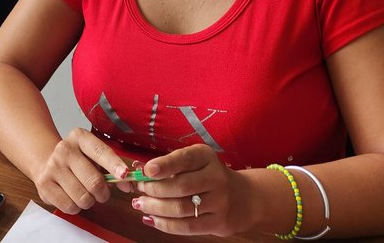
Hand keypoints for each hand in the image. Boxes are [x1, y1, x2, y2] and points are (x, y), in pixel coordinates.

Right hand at [31, 127, 136, 214]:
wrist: (46, 161)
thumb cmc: (78, 161)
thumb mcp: (93, 156)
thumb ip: (112, 167)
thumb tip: (128, 185)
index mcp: (80, 137)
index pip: (100, 151)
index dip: (114, 165)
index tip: (124, 175)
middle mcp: (64, 149)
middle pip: (94, 181)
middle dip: (104, 193)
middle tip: (102, 193)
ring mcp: (52, 166)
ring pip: (83, 197)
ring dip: (89, 201)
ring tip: (84, 193)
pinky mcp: (44, 184)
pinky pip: (70, 206)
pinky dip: (76, 207)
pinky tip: (71, 196)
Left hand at [134, 143, 252, 235]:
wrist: (245, 197)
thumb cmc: (209, 175)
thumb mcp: (195, 162)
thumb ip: (169, 164)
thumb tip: (138, 170)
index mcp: (206, 157)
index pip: (184, 159)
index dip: (164, 165)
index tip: (146, 171)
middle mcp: (216, 178)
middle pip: (180, 186)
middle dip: (154, 189)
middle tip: (138, 190)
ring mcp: (220, 202)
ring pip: (181, 208)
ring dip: (155, 208)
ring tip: (141, 204)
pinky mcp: (219, 223)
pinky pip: (187, 227)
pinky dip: (166, 224)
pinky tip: (152, 219)